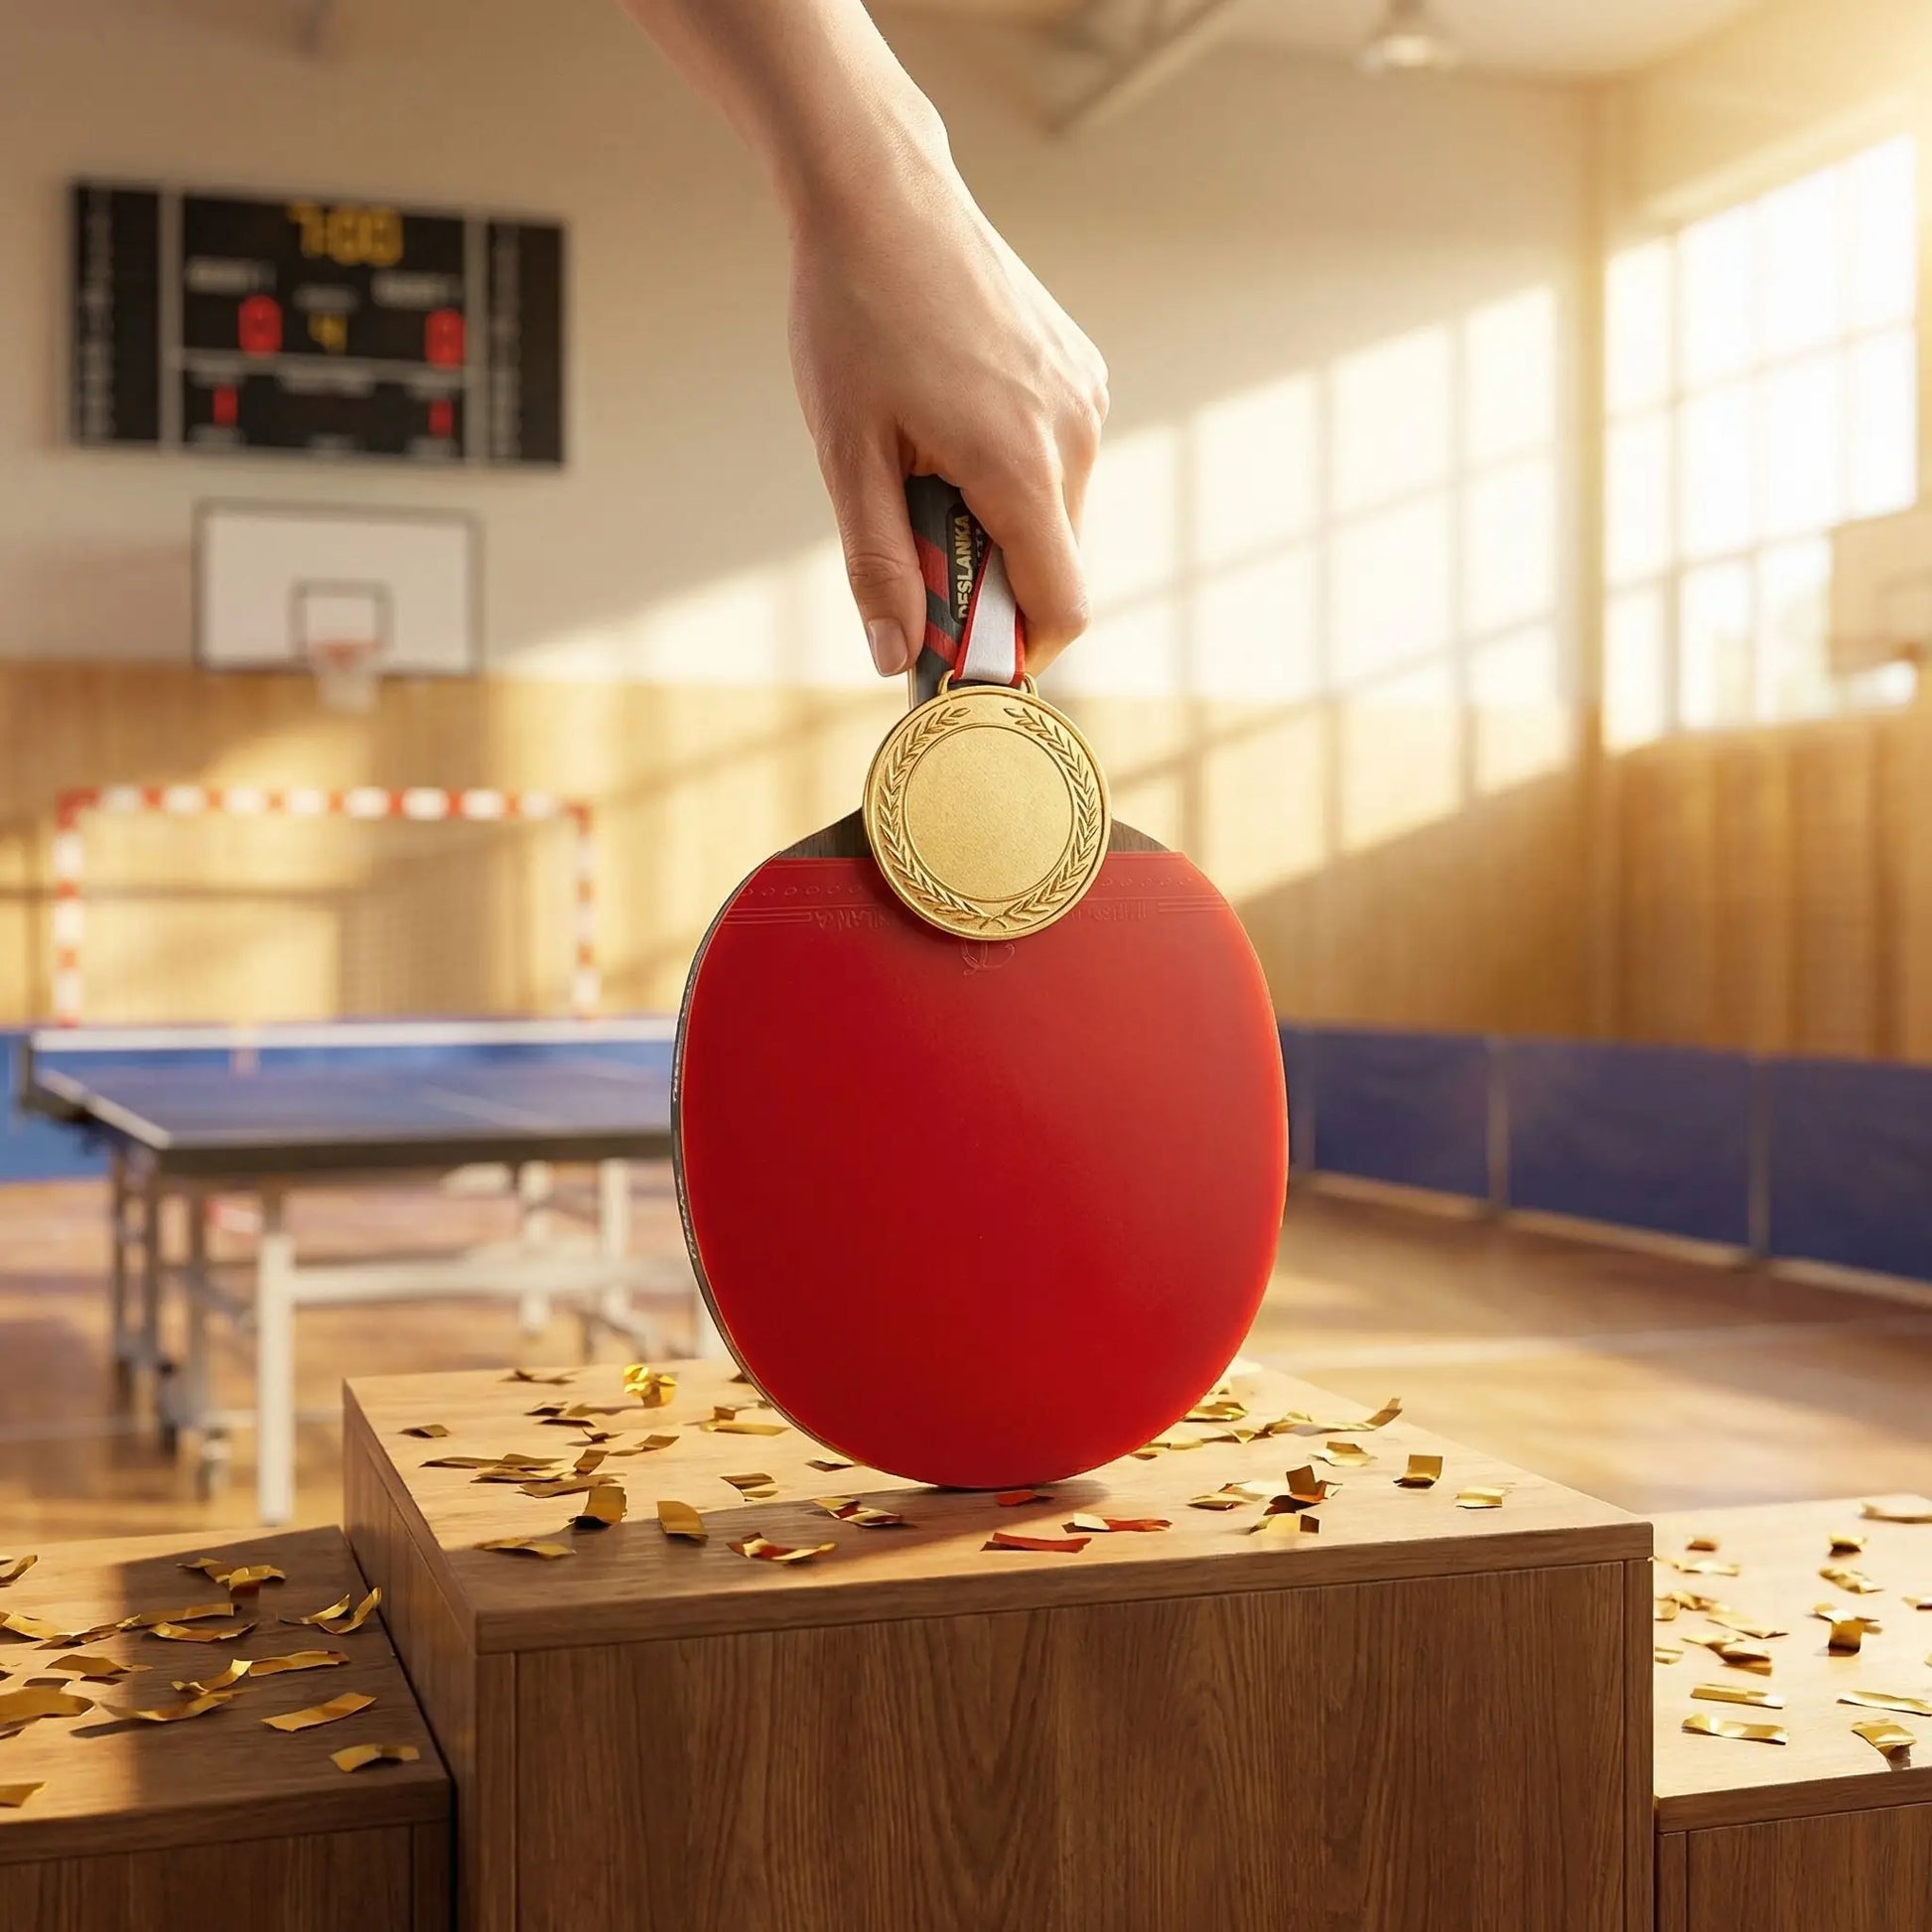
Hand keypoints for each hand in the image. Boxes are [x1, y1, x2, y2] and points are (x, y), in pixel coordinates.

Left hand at [786, 140, 1108, 676]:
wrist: (883, 193)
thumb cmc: (853, 317)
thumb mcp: (847, 454)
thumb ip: (877, 564)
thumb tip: (894, 658)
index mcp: (1022, 465)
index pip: (1061, 608)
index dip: (1015, 650)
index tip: (959, 653)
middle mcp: (1075, 434)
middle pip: (1054, 565)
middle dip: (989, 581)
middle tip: (911, 540)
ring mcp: (1086, 399)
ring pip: (1055, 514)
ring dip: (996, 522)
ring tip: (923, 463)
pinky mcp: (1081, 372)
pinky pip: (1057, 460)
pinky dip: (1010, 473)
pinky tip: (950, 421)